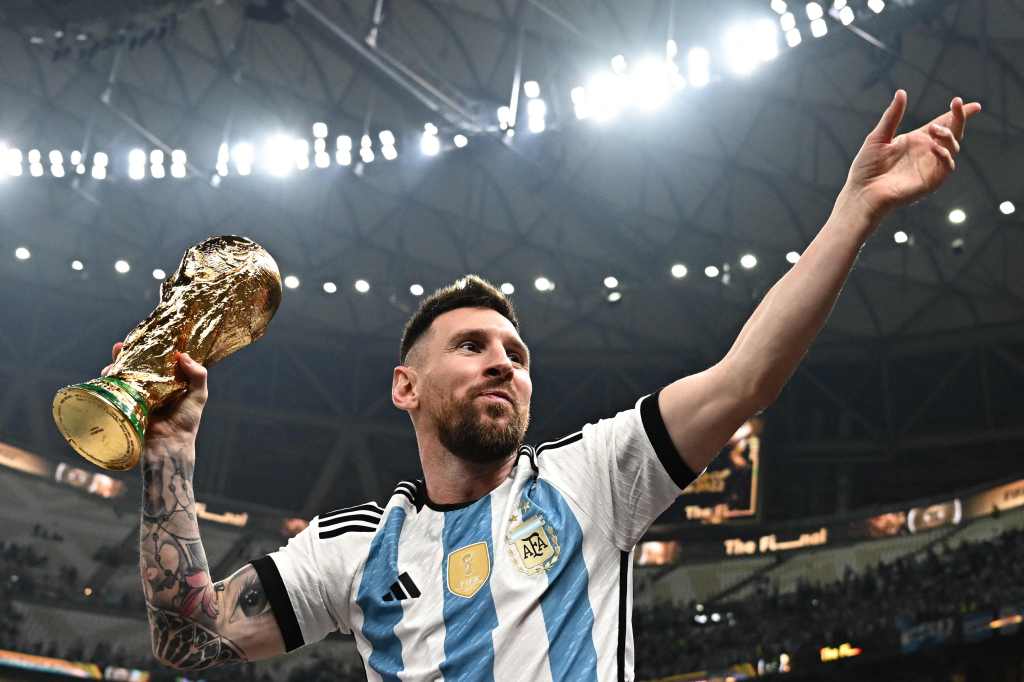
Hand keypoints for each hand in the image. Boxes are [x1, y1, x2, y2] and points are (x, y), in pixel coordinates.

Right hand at [101, 343, 208, 445]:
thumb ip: (198, 375)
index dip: (152, 348)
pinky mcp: (126, 404)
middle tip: (121, 346)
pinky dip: (110, 380)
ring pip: (123, 375)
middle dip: (127, 354)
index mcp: (170, 382)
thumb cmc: (186, 422)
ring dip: (116, 365)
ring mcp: (137, 395)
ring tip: (115, 359)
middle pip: (137, 365)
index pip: (159, 361)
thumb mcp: (198, 396)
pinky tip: (109, 373)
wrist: (168, 446)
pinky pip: (115, 389)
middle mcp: (152, 387)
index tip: (146, 336)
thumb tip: (183, 355)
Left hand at [844, 90, 981, 219]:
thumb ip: (892, 116)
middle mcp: (925, 152)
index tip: (969, 103)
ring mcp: (929, 166)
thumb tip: (901, 92)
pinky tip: (935, 147)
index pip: (941, 124)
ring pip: (953, 147)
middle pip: (951, 132)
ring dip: (948, 134)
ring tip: (934, 129)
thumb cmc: (866, 168)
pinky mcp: (930, 181)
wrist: (861, 193)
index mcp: (915, 140)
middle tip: (957, 103)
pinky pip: (947, 166)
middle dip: (959, 118)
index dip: (956, 114)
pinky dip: (945, 155)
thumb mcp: (878, 137)